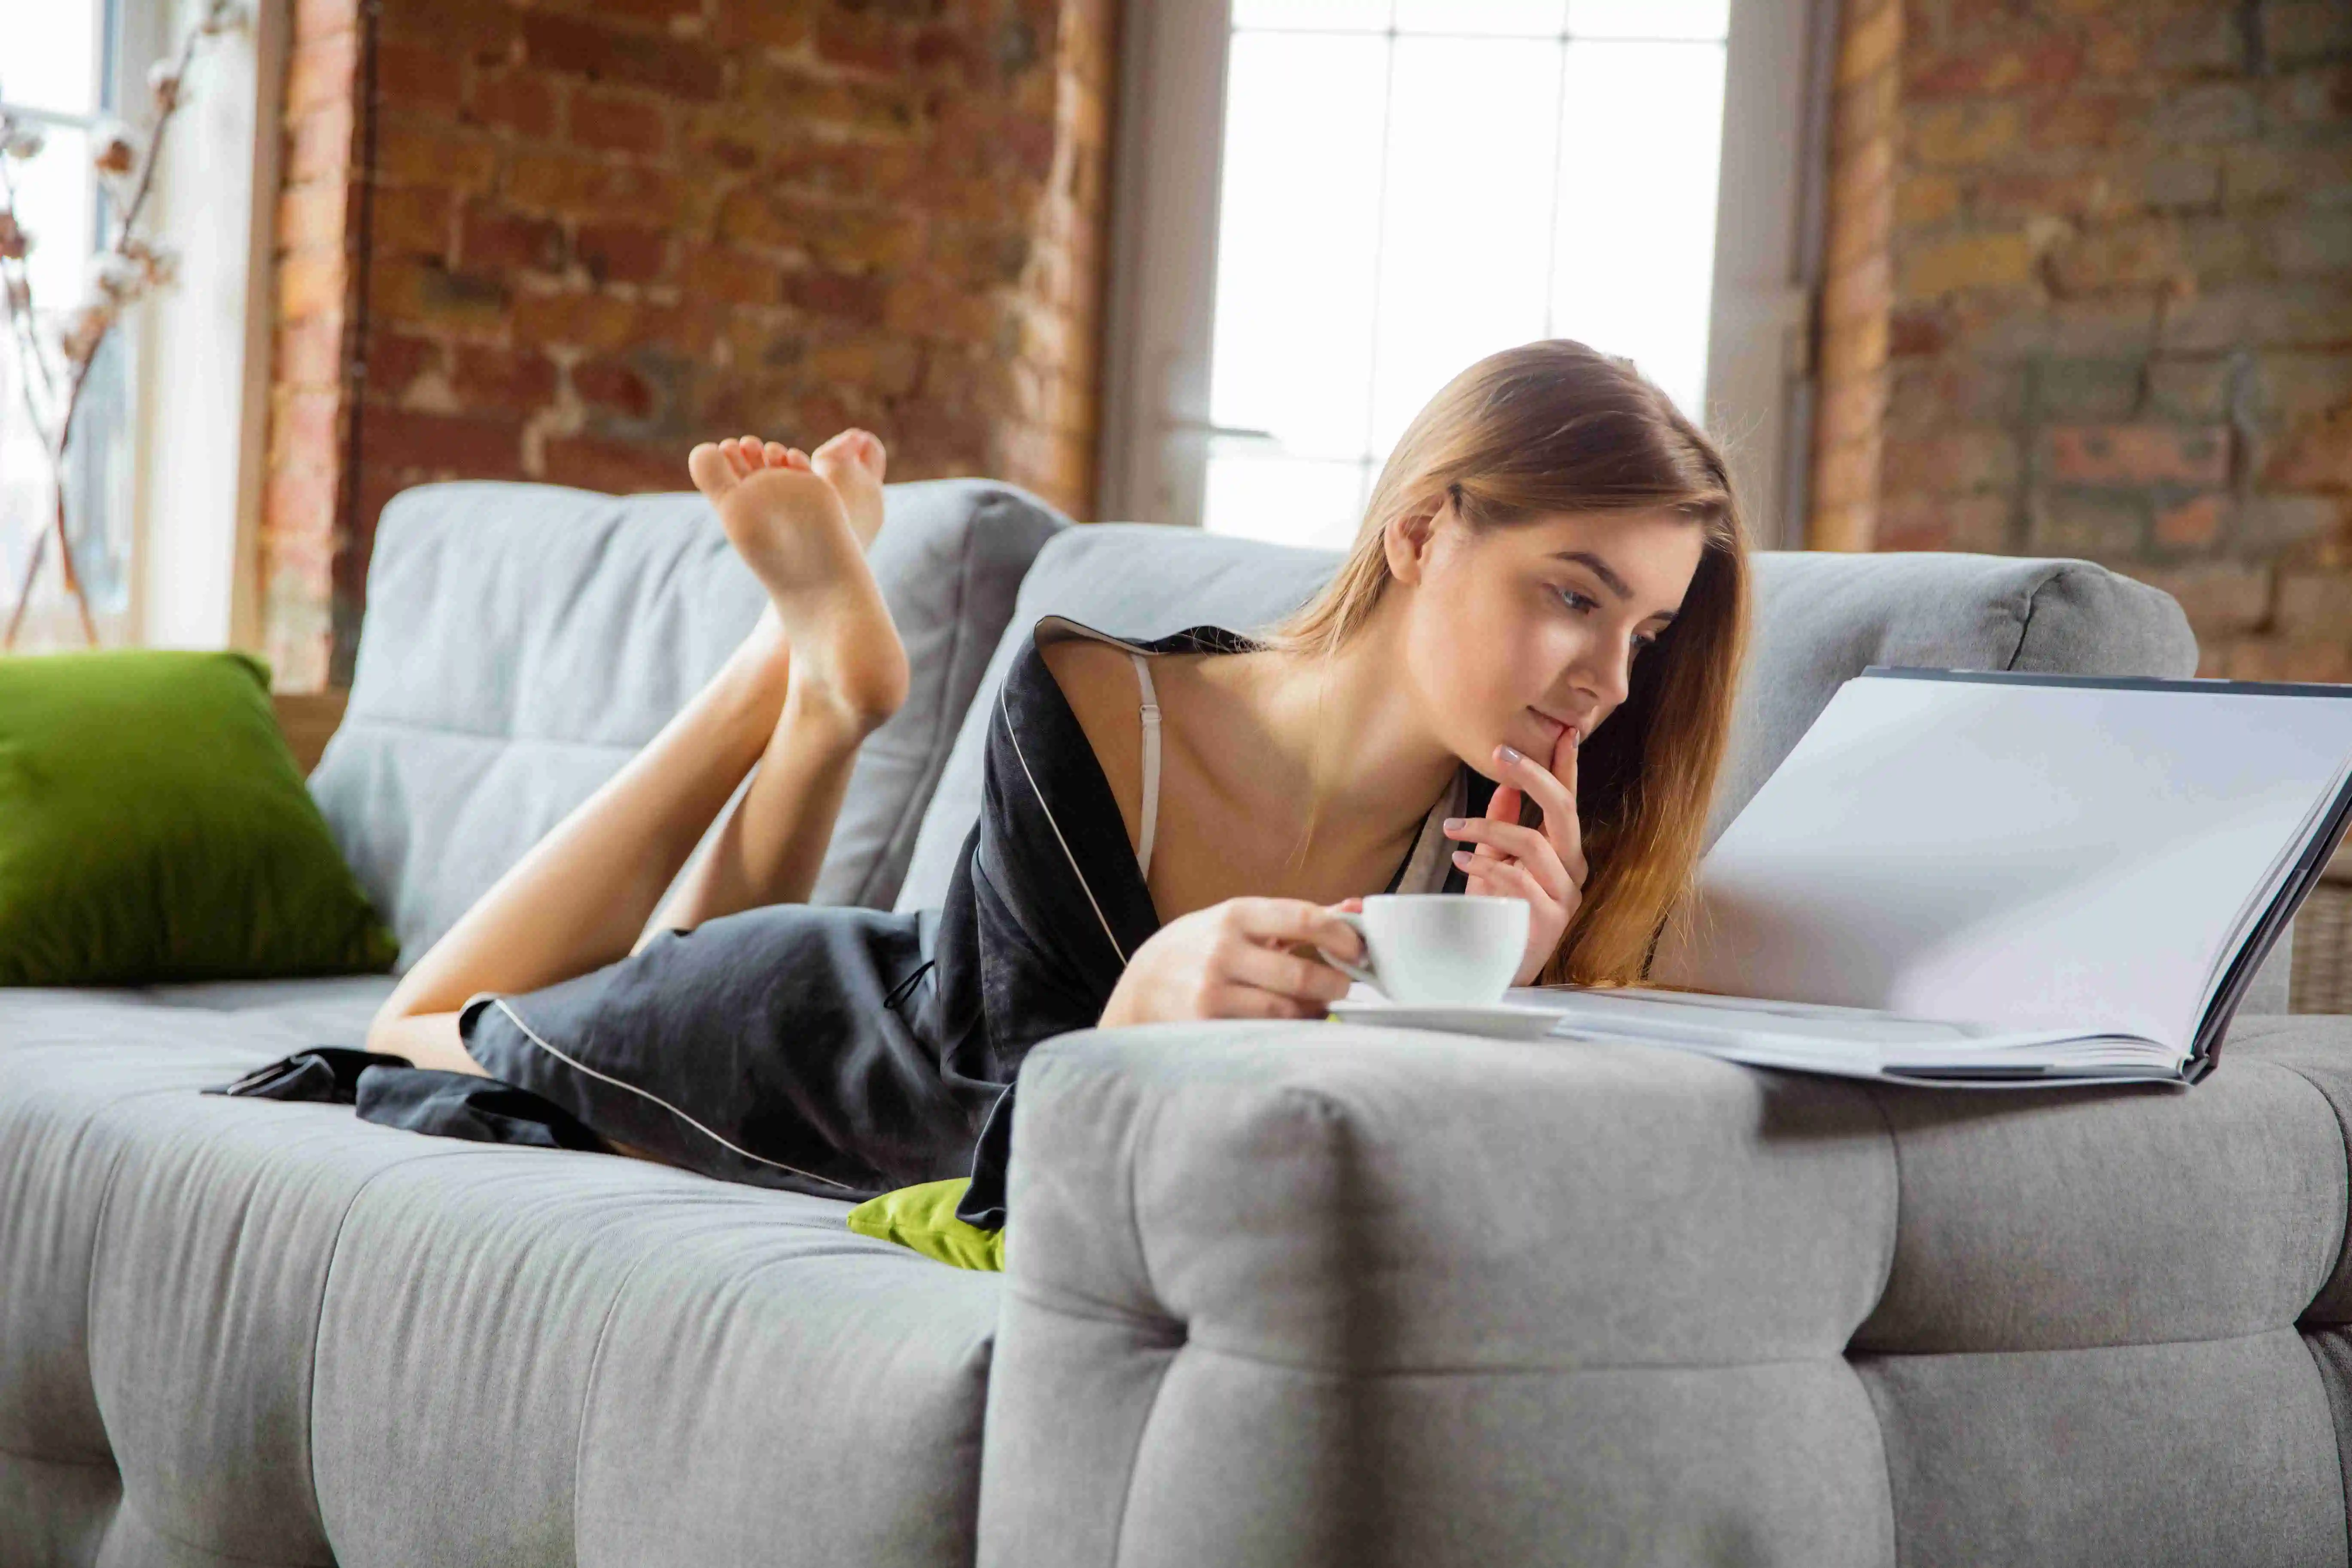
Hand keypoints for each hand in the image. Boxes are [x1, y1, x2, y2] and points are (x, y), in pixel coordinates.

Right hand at [1099, 897, 1365, 1025]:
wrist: (1142, 985)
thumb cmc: (1200, 948)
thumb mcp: (1239, 921)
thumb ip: (1296, 918)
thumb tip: (1355, 907)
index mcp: (1236, 915)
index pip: (1303, 919)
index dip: (1341, 936)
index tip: (1358, 950)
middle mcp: (1223, 950)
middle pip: (1300, 975)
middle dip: (1335, 985)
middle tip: (1344, 986)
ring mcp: (1213, 990)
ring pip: (1286, 1011)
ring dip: (1315, 1012)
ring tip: (1321, 1007)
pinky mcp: (1208, 1024)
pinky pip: (1266, 1033)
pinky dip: (1290, 1031)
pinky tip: (1295, 1024)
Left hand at [1445, 724, 1589, 985]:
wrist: (1495, 967)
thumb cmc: (1498, 912)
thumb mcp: (1496, 859)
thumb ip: (1504, 823)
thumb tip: (1505, 783)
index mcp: (1563, 849)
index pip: (1569, 799)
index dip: (1568, 765)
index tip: (1563, 730)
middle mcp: (1573, 867)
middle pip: (1564, 810)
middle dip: (1533, 775)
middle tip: (1500, 752)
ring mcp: (1567, 894)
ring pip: (1534, 843)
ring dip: (1489, 829)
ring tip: (1454, 829)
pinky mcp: (1552, 919)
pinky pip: (1519, 879)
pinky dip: (1485, 865)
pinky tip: (1461, 861)